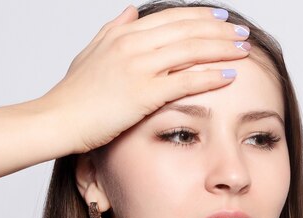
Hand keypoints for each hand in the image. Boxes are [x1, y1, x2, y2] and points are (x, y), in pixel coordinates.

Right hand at [42, 5, 250, 153]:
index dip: (200, 17)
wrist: (58, 119)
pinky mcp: (144, 93)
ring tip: (244, 51)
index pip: (172, 18)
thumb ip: (112, 31)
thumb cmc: (73, 95)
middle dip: (219, 31)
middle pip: (187, 30)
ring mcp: (139, 67)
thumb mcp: (91, 54)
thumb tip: (131, 12)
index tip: (221, 21)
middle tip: (242, 34)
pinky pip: (185, 80)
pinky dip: (210, 76)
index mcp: (123, 34)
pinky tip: (229, 76)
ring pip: (191, 50)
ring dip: (222, 49)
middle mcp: (134, 44)